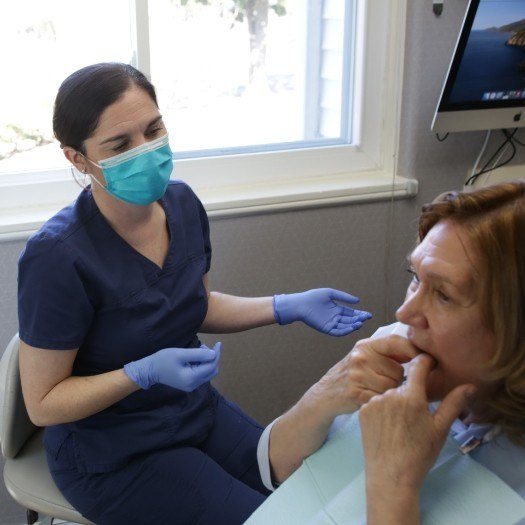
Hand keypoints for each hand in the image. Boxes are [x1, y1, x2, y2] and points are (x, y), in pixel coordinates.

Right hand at [124, 342, 220, 391]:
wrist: (150, 370)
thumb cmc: (163, 360)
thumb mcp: (180, 354)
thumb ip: (198, 354)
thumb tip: (213, 354)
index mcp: (191, 378)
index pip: (211, 366)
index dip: (216, 354)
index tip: (218, 343)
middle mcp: (193, 385)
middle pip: (212, 370)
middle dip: (212, 357)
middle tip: (203, 346)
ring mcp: (191, 386)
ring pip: (208, 373)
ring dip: (207, 361)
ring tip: (198, 350)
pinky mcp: (189, 383)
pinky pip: (202, 374)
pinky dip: (202, 364)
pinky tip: (195, 357)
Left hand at [273, 288, 371, 335]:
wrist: (301, 304)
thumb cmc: (314, 296)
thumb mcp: (330, 293)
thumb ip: (344, 297)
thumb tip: (358, 301)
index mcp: (337, 309)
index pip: (352, 313)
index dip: (360, 314)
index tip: (368, 315)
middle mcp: (336, 317)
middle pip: (350, 320)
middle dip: (359, 319)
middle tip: (366, 318)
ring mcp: (331, 324)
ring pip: (346, 326)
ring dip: (353, 326)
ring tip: (360, 323)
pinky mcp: (326, 329)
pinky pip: (337, 332)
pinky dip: (345, 331)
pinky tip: (351, 328)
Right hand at [304, 335, 419, 417]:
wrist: (325, 394)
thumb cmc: (352, 375)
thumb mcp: (365, 357)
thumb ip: (388, 354)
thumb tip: (420, 352)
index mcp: (365, 346)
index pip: (396, 342)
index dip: (414, 351)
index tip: (426, 360)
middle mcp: (360, 357)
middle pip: (398, 371)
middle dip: (397, 380)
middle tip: (383, 383)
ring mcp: (357, 375)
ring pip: (392, 387)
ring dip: (390, 394)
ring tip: (377, 392)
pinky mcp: (355, 393)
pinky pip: (382, 399)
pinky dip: (381, 403)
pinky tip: (372, 400)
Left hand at [359, 353, 474, 491]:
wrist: (390, 476)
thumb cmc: (419, 454)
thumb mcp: (440, 429)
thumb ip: (453, 403)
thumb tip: (470, 385)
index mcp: (411, 396)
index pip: (418, 366)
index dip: (425, 361)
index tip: (430, 363)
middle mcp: (390, 394)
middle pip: (404, 384)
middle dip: (412, 393)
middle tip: (417, 415)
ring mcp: (374, 401)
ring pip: (389, 394)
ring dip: (396, 402)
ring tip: (401, 425)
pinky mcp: (363, 410)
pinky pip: (376, 402)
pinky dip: (382, 409)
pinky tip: (387, 426)